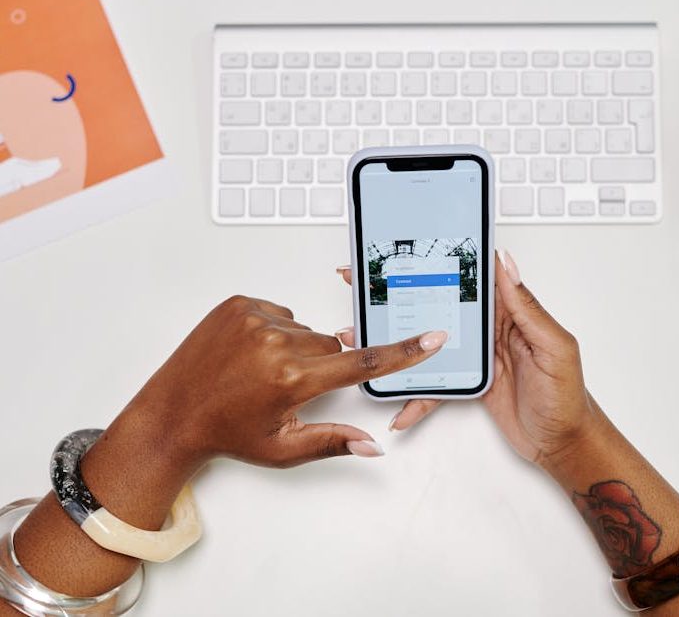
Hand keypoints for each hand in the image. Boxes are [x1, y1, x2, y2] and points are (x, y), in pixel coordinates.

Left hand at [129, 295, 447, 468]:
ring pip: (305, 329)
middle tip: (286, 387)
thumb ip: (333, 442)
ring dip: (295, 347)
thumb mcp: (283, 448)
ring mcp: (255, 318)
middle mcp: (276, 343)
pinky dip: (273, 331)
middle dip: (321, 365)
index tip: (431, 338)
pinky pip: (279, 313)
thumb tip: (372, 445)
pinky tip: (249, 353)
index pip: (361, 364)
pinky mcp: (239, 304)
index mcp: (292, 379)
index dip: (403, 353)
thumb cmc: (225, 432)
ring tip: (261, 370)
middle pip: (331, 345)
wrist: (172, 413)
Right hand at [336, 251, 593, 467]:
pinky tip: (400, 405)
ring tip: (366, 337)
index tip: (411, 249)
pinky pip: (437, 383)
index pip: (474, 278)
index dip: (444, 261)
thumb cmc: (568, 397)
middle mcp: (491, 330)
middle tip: (367, 285)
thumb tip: (507, 265)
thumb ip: (528, 308)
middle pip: (441, 305)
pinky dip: (418, 395)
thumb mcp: (554, 348)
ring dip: (399, 344)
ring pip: (430, 343)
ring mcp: (477, 356)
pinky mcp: (470, 382)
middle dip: (404, 295)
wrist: (564, 443)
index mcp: (512, 313)